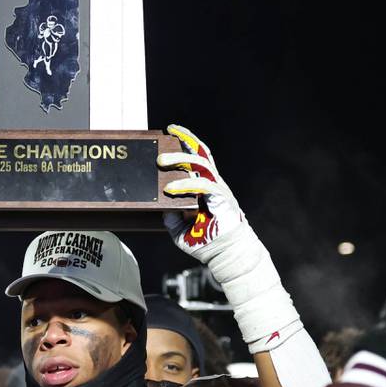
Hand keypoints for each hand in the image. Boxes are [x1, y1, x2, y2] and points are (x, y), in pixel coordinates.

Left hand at [157, 123, 243, 259]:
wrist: (227, 255)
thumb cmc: (207, 243)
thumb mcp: (180, 229)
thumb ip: (171, 217)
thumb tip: (161, 208)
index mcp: (206, 186)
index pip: (198, 156)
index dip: (187, 141)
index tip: (171, 130)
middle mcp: (213, 183)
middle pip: (200, 154)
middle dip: (181, 145)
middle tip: (159, 151)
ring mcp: (219, 188)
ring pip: (201, 163)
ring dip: (180, 159)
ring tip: (161, 162)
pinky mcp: (222, 197)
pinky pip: (203, 184)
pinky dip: (185, 184)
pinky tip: (170, 188)